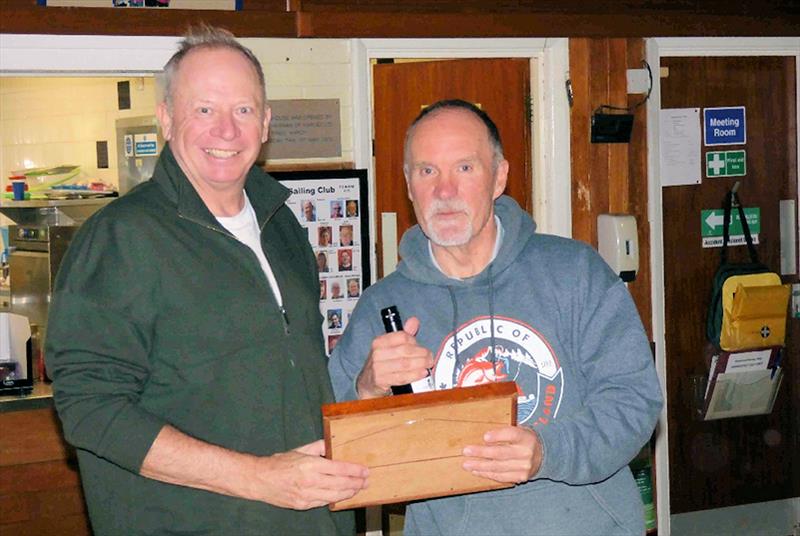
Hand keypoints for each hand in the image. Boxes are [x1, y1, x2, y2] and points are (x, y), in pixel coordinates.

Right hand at [249, 440, 367, 509]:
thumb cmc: (280, 463)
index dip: (355, 471)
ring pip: (334, 496)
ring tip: (358, 489)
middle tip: (366, 481)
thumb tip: (332, 442)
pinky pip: (323, 502)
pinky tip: (341, 496)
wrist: (260, 479)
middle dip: (356, 483)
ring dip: (348, 493)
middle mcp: (310, 481)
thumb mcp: (300, 449)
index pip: (339, 468)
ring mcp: (307, 495)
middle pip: (340, 484)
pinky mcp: (302, 505)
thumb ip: (319, 446)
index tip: (365, 471)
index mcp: (311, 465)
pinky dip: (334, 499)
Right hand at [355, 316, 433, 398]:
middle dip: (422, 354)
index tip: (422, 347)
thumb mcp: (390, 347)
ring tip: (428, 365)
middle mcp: (377, 353)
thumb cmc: (382, 363)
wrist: (368, 382)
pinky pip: (401, 377)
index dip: (415, 341)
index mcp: (380, 341)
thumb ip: (403, 334)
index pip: (402, 337)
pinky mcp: (380, 381)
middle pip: (405, 351)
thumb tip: (414, 321)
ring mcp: (377, 367)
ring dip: (420, 365)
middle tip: (430, 357)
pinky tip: (422, 373)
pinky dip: (414, 375)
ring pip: (405, 364)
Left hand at [462, 426, 542, 483]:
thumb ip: (504, 432)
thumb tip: (482, 436)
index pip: (512, 435)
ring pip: (498, 467)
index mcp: (526, 437)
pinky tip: (476, 471)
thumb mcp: (519, 430)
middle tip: (466, 451)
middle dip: (481, 452)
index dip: (498, 436)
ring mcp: (524, 467)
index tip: (485, 437)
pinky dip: (487, 474)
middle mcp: (526, 452)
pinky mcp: (521, 477)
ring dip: (480, 466)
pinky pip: (501, 477)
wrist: (543, 455)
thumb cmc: (524, 440)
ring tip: (467, 464)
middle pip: (501, 453)